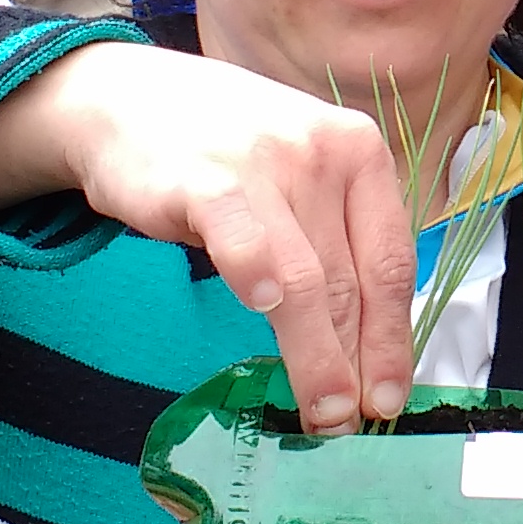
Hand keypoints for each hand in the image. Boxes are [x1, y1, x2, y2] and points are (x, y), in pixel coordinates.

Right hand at [0, 41, 416, 436]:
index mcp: (360, 152)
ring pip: (306, 281)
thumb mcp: (299, 174)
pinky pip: (243, 241)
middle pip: (351, 281)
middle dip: (357, 364)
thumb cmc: (225, 150)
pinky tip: (263, 311)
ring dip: (317, 357)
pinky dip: (257, 277)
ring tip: (321, 414)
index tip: (392, 396)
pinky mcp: (206, 178)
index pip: (392, 261)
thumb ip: (333, 238)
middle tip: (352, 425)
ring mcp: (266, 163)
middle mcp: (323, 152)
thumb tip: (366, 343)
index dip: (394, 338)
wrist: (127, 98)